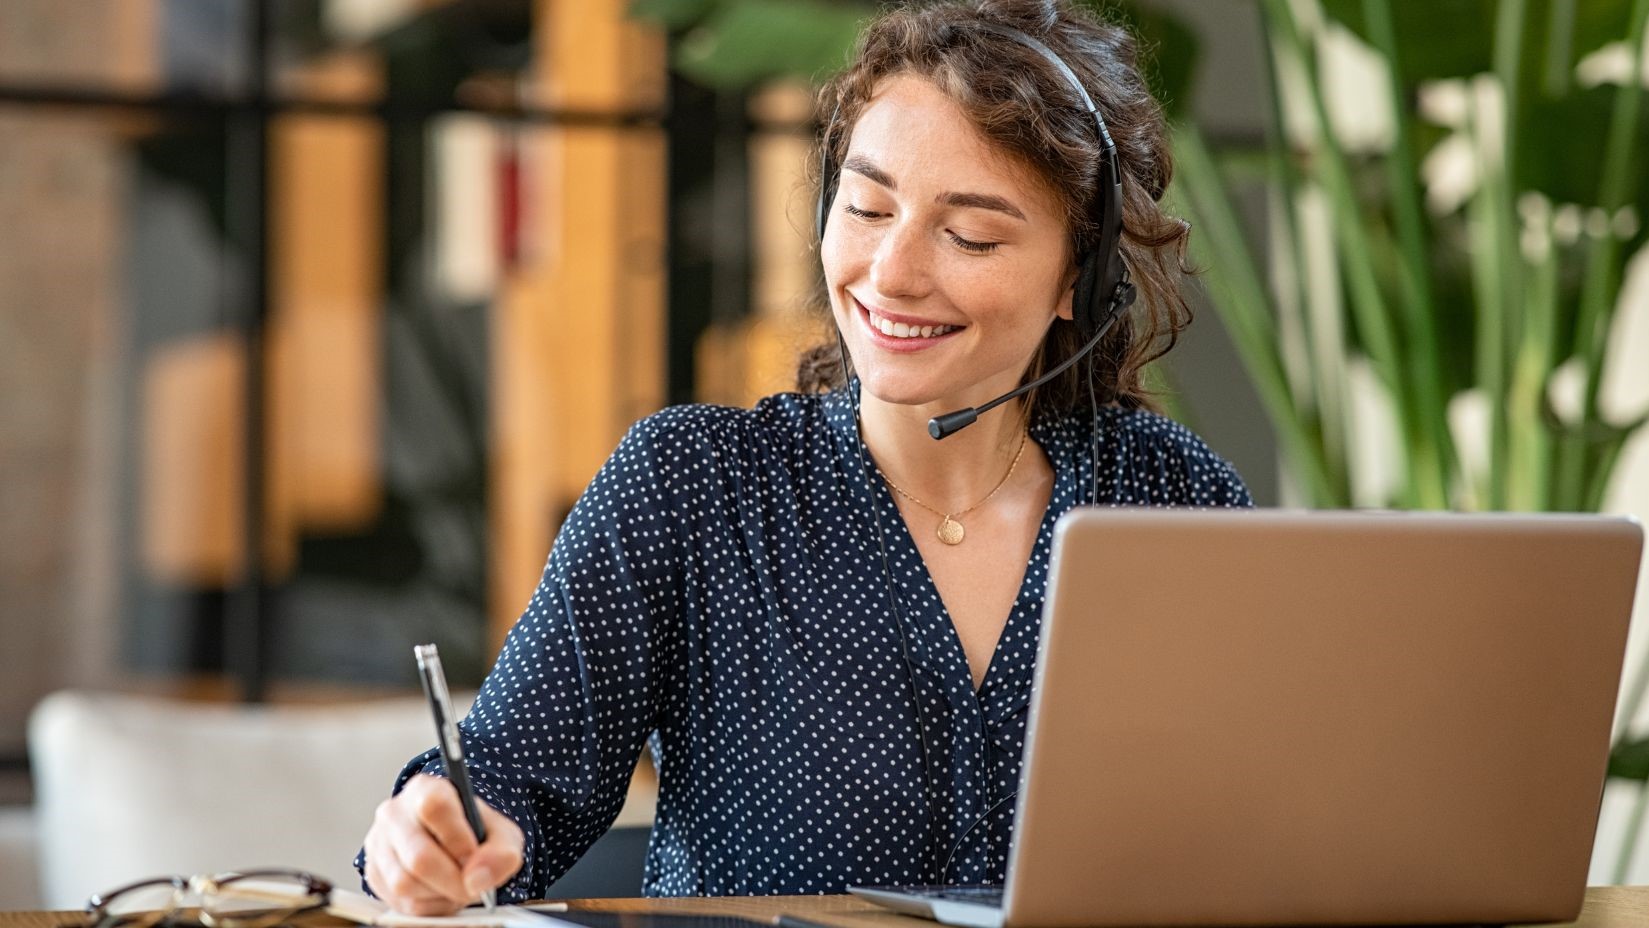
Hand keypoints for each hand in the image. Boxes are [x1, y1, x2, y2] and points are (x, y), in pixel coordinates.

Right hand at [363, 773, 525, 914]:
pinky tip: (440, 892)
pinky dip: (427, 905)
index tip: (474, 857)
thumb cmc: (474, 832)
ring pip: (405, 883)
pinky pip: (399, 902)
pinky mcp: (374, 873)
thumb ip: (502, 852)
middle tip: (472, 886)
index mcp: (426, 789)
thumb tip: (478, 878)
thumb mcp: (501, 834)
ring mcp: (379, 843)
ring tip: (457, 886)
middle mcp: (395, 812)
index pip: (434, 807)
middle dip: (453, 880)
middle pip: (418, 856)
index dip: (457, 838)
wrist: (452, 842)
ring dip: (439, 895)